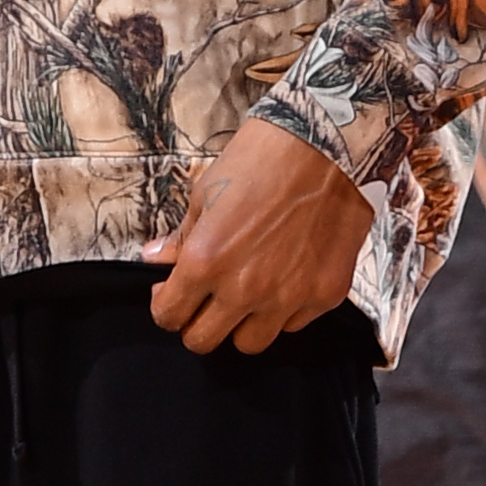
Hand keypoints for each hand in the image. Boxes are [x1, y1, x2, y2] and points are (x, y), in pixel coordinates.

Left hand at [148, 120, 373, 356]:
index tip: (171, 293)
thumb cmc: (261, 158)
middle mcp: (245, 290)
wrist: (328, 142)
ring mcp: (289, 297)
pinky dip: (284, 311)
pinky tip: (284, 279)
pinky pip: (294, 324)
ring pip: (250, 343)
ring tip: (246, 294)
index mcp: (207, 262)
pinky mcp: (326, 295)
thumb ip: (183, 236)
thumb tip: (158, 258)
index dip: (165, 306)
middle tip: (205, 299)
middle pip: (204, 341)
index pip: (169, 317)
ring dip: (241, 324)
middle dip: (196, 322)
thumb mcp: (207, 191)